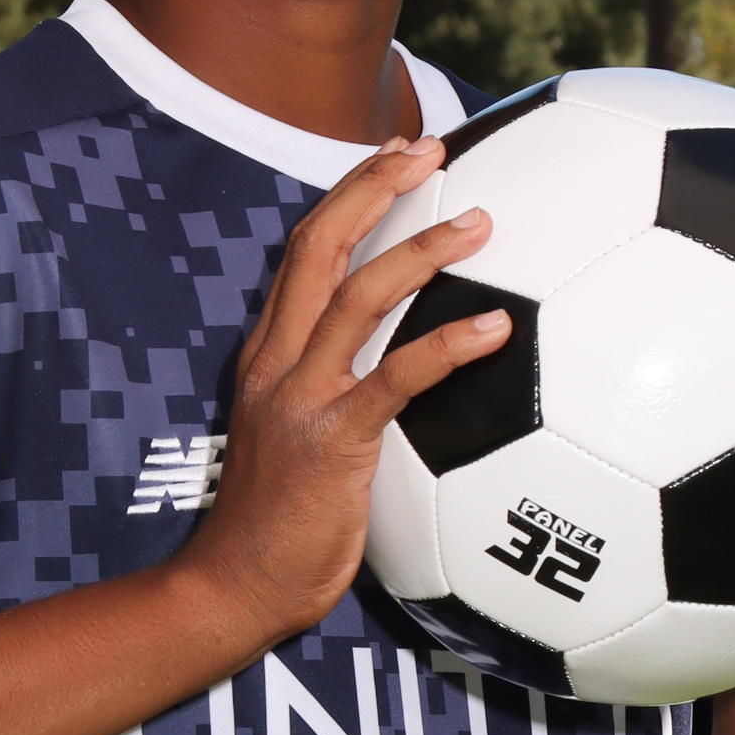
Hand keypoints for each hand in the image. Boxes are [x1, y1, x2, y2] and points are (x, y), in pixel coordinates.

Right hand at [178, 134, 510, 653]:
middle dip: (372, 187)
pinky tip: (497, 331)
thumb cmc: (281, 524)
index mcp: (270, 354)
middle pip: (319, 247)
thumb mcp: (298, 438)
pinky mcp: (332, 440)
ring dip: (421, 251)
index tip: (395, 152)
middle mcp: (279, 362)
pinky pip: (396, 379)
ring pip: (357, 296)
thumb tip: (403, 374)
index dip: (350, 194)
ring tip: (480, 222)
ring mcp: (302, 397)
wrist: (237, 586)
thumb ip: (338, 393)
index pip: (305, 251)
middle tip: (427, 147)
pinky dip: (446, 346)